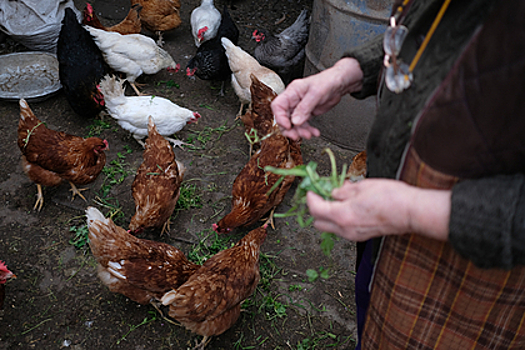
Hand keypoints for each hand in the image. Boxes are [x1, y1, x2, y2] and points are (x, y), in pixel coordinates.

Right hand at [271, 57, 363, 139]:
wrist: (338, 84)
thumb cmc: (327, 82)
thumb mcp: (315, 94)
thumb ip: (304, 108)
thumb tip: (295, 121)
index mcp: (292, 92)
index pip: (278, 106)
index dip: (280, 117)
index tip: (288, 126)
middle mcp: (293, 100)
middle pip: (284, 117)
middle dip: (290, 128)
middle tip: (296, 136)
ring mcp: (299, 107)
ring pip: (293, 123)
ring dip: (300, 131)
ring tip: (309, 135)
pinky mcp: (307, 113)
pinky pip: (303, 124)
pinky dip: (308, 130)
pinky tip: (314, 132)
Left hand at [307, 179, 450, 241]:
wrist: (411, 212)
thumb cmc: (391, 197)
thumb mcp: (363, 186)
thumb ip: (344, 191)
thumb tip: (334, 192)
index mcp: (342, 215)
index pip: (315, 209)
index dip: (310, 197)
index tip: (311, 189)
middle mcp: (345, 229)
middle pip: (318, 222)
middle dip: (316, 208)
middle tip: (321, 194)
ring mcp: (353, 235)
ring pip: (330, 227)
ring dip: (328, 214)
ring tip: (337, 198)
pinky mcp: (361, 236)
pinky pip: (342, 229)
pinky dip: (339, 218)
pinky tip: (348, 206)